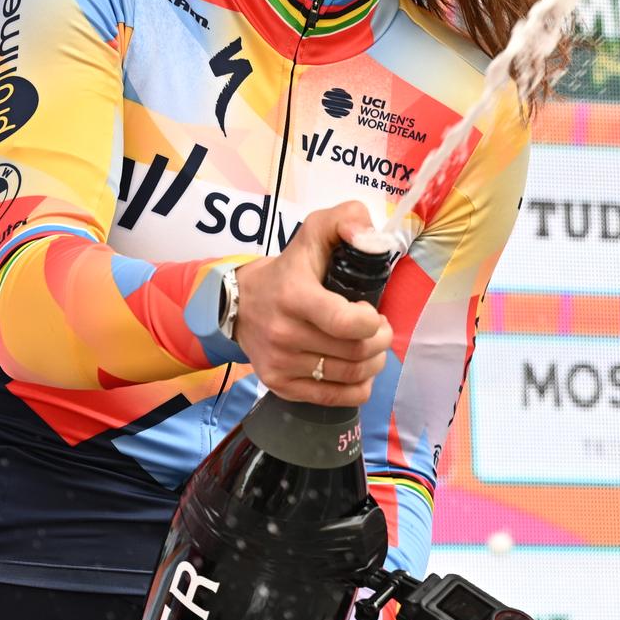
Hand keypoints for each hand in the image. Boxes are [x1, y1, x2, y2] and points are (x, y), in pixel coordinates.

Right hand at [234, 201, 393, 406]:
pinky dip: (357, 387)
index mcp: (295, 296)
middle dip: (380, 341)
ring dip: (373, 363)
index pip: (345, 322)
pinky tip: (357, 369)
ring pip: (349, 376)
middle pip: (355, 352)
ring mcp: (281, 364)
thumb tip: (372, 236)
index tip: (374, 313)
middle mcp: (284, 334)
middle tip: (379, 329)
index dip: (372, 323)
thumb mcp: (314, 232)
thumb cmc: (289, 269)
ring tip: (370, 347)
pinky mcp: (280, 386)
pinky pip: (335, 398)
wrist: (239, 303)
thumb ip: (346, 220)